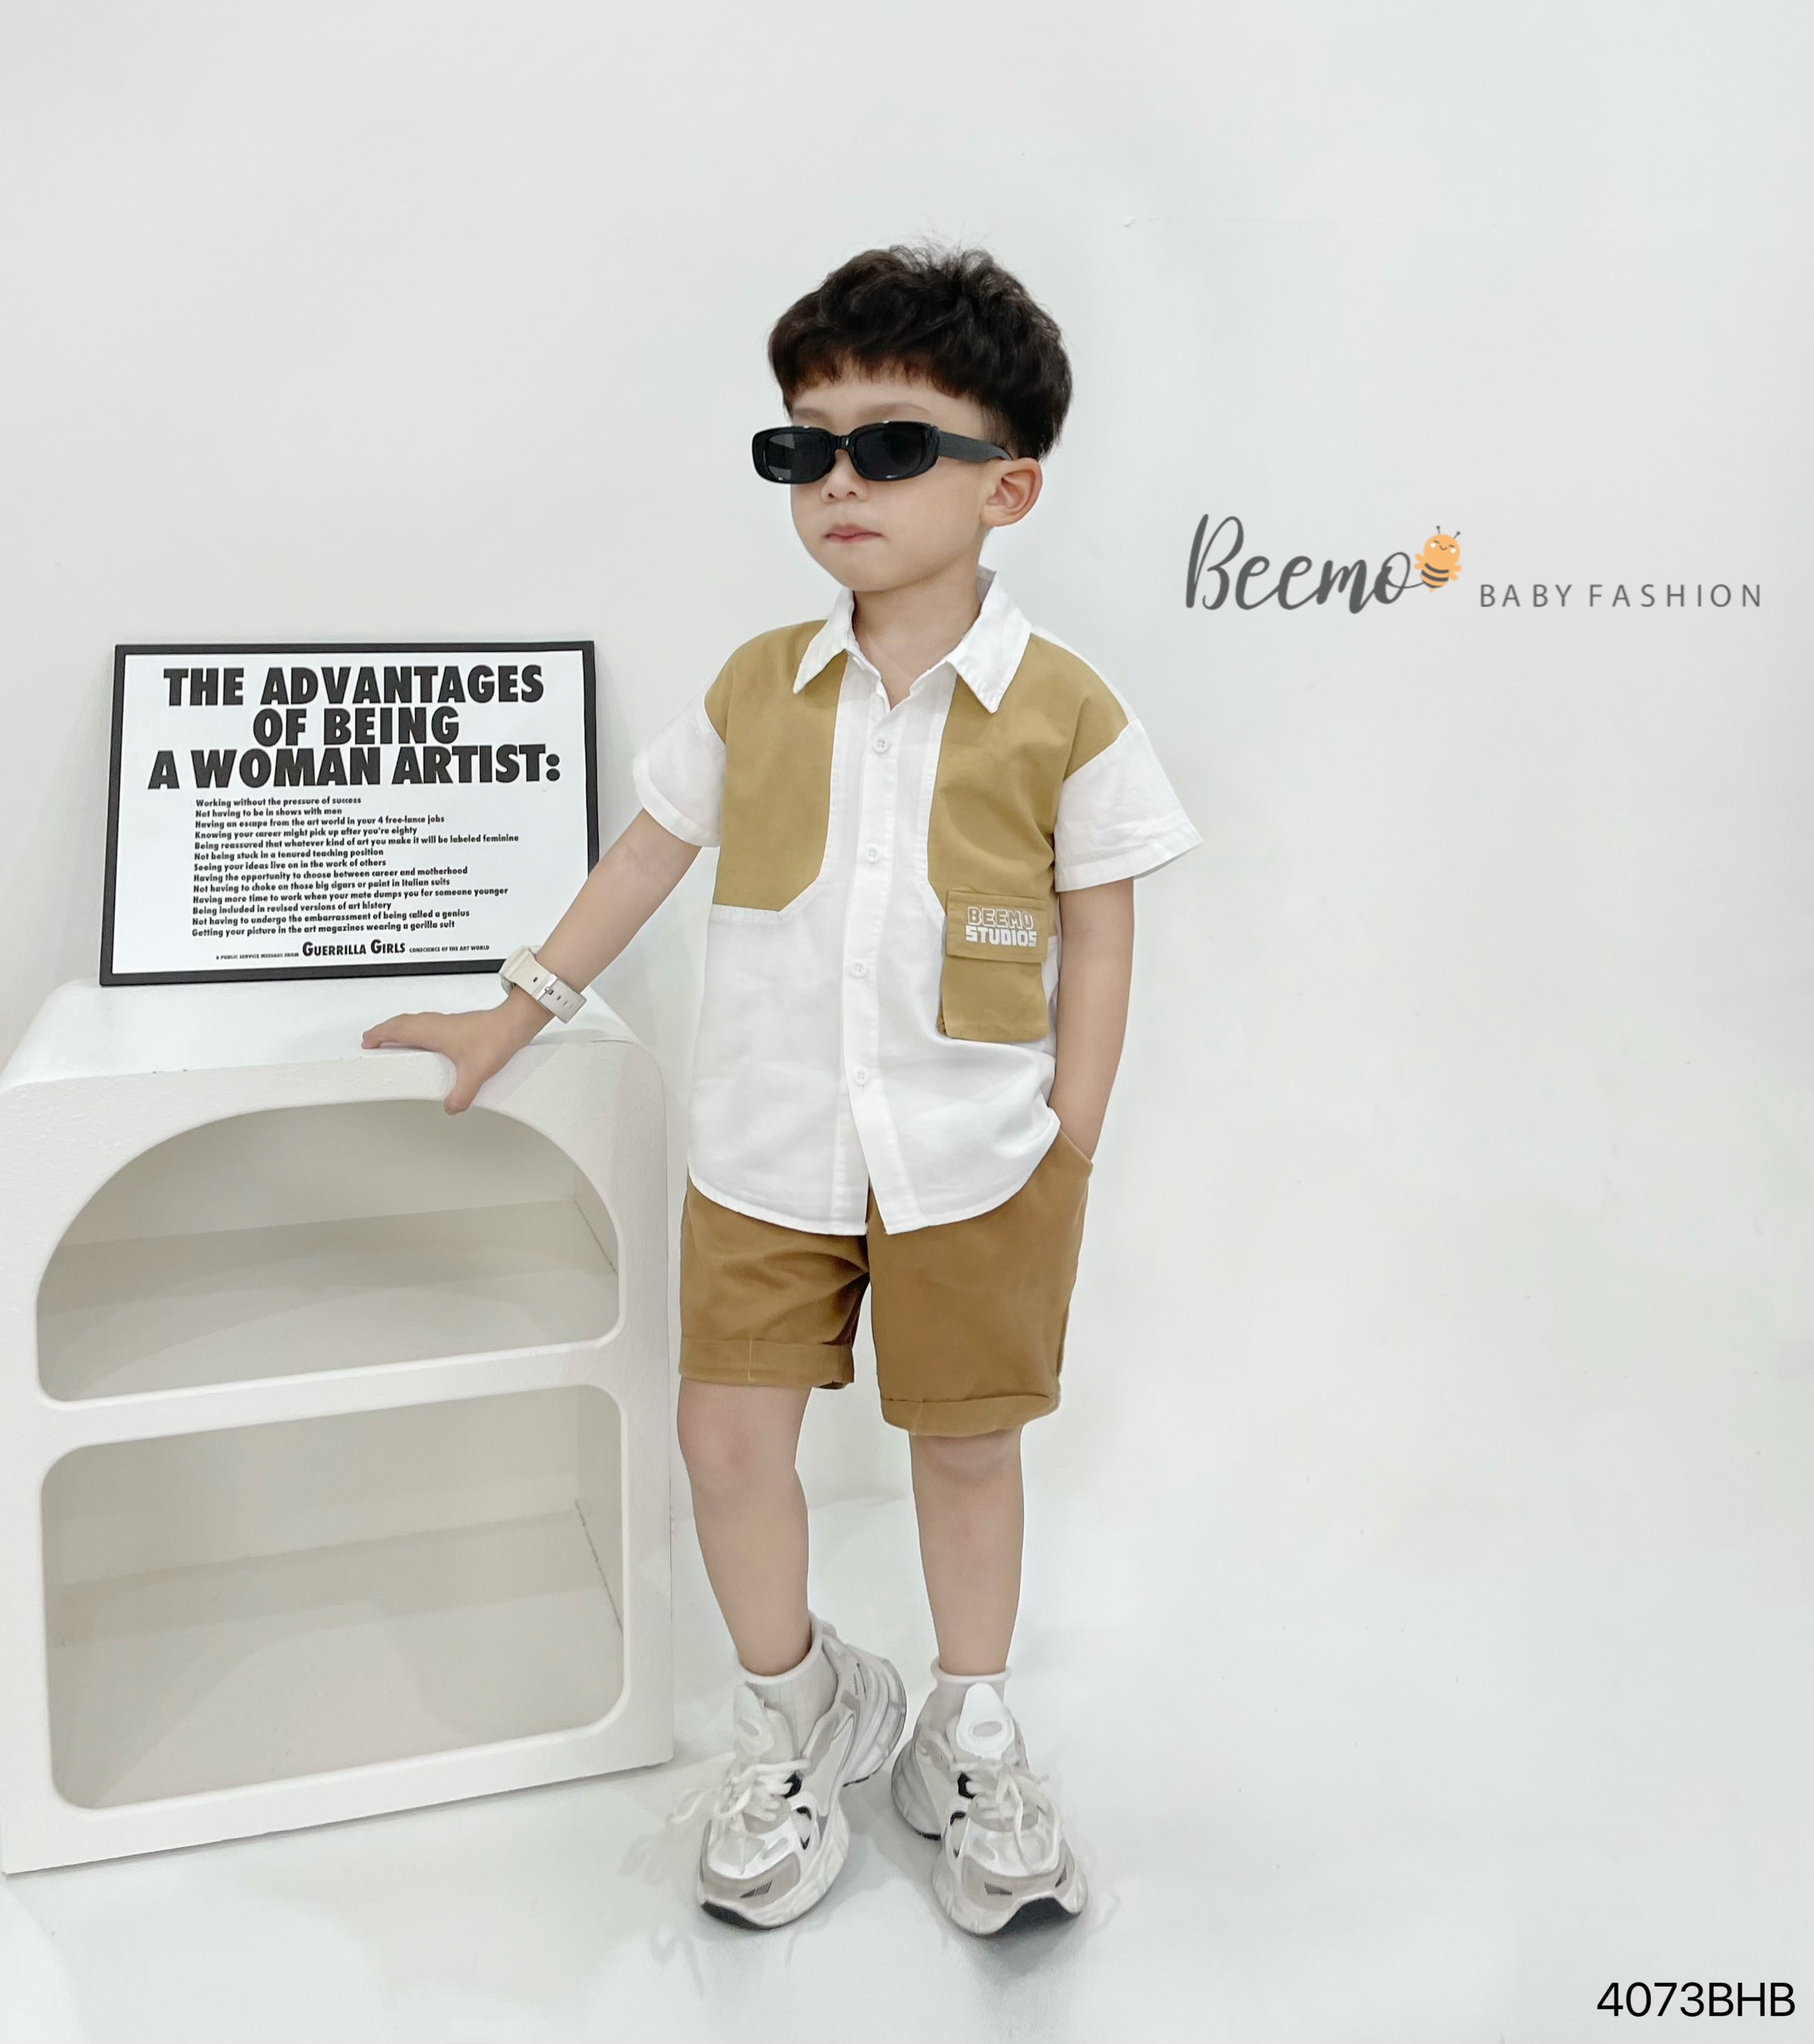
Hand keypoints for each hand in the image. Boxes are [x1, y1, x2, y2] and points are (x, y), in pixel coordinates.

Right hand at [361, 992, 546, 1113]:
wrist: (515, 1022)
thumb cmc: (495, 1036)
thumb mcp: (475, 1073)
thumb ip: (461, 1095)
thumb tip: (450, 1107)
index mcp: (432, 1031)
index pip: (397, 1029)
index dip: (379, 1034)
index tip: (367, 1041)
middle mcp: (436, 1023)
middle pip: (402, 1022)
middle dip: (385, 1030)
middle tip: (374, 1040)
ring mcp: (446, 1021)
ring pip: (415, 1021)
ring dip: (400, 1028)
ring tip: (394, 1040)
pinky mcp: (456, 1024)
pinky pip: (427, 1024)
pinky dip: (417, 1029)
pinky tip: (425, 1041)